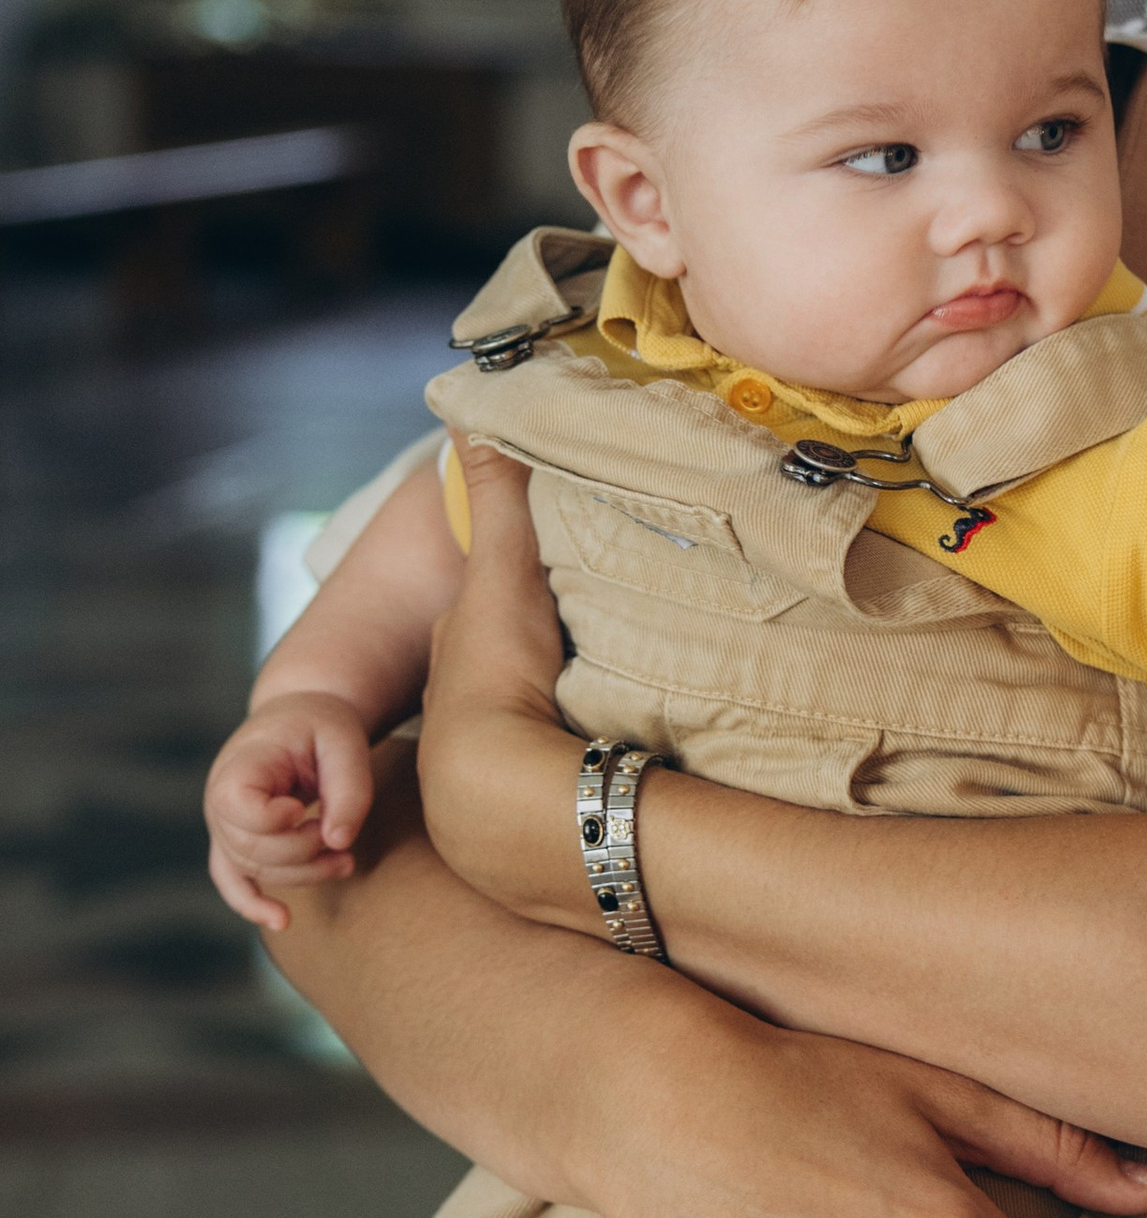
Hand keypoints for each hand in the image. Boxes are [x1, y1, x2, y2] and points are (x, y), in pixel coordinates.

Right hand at [205, 694, 376, 929]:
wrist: (300, 720)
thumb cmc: (320, 725)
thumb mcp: (344, 740)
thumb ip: (347, 787)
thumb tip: (339, 842)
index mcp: (237, 767)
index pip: (240, 810)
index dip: (277, 819)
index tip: (305, 806)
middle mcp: (218, 801)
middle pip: (252, 848)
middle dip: (303, 852)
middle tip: (340, 836)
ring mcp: (224, 826)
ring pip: (253, 870)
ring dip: (303, 875)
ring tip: (346, 861)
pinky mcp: (236, 843)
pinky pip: (233, 882)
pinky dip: (253, 904)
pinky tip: (281, 922)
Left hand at [415, 443, 582, 917]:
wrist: (499, 791)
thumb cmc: (494, 674)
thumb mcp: (501, 567)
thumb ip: (494, 493)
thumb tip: (467, 405)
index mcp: (457, 654)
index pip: (484, 612)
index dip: (514, 592)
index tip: (552, 582)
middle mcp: (462, 714)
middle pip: (509, 670)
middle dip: (543, 657)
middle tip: (596, 640)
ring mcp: (492, 769)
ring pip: (533, 725)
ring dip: (564, 715)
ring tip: (618, 704)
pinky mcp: (528, 812)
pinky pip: (559, 773)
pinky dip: (582, 760)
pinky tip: (616, 761)